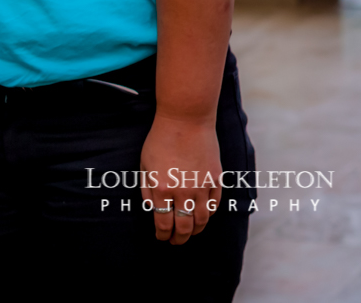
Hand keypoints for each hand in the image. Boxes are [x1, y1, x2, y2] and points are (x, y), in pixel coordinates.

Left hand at [139, 114, 221, 244]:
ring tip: (189, 232)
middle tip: (176, 241)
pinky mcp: (216, 180)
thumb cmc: (160, 140)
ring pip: (201, 220)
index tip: (162, 238)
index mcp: (162, 188)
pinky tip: (201, 216)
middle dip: (179, 238)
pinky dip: (208, 214)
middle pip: (184, 226)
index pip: (163, 222)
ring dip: (195, 230)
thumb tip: (153, 211)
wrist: (185, 120)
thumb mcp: (144, 165)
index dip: (162, 235)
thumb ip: (147, 190)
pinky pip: (214, 205)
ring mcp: (202, 186)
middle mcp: (183, 191)